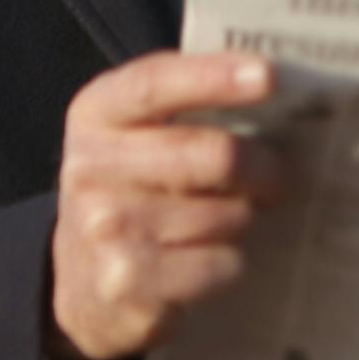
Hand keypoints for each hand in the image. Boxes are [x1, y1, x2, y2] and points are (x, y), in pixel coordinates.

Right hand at [46, 51, 287, 359]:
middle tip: (277, 177)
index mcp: (95, 115)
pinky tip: (208, 258)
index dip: (213, 76)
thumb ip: (186, 100)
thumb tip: (271, 83)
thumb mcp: (135, 133)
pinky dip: (231, 263)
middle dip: (265, 167)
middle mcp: (91, 169)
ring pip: (227, 215)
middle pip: (214, 156)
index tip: (267, 75)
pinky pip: (222, 264)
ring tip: (228, 218)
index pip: (154, 85)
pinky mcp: (127, 285)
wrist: (81, 279)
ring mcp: (105, 230)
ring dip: (244, 218)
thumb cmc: (132, 189)